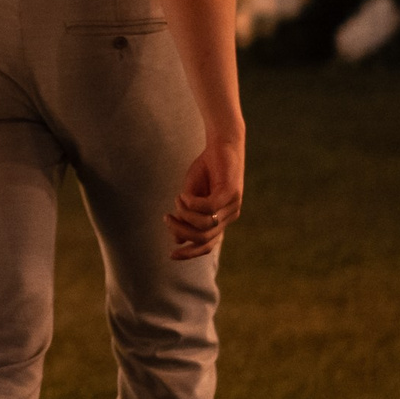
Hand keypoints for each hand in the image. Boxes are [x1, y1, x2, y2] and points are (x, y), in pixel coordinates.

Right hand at [167, 130, 244, 260]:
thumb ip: (186, 215)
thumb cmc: (206, 168)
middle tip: (167, 218)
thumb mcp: (191, 194)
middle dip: (182, 231)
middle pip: (205, 238)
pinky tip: (183, 194)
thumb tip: (177, 239)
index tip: (171, 255)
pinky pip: (208, 207)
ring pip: (205, 224)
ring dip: (185, 216)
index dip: (190, 253)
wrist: (222, 143)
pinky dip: (191, 204)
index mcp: (221, 219)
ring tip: (176, 201)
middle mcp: (229, 216)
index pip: (208, 245)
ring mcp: (232, 205)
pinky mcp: (230, 192)